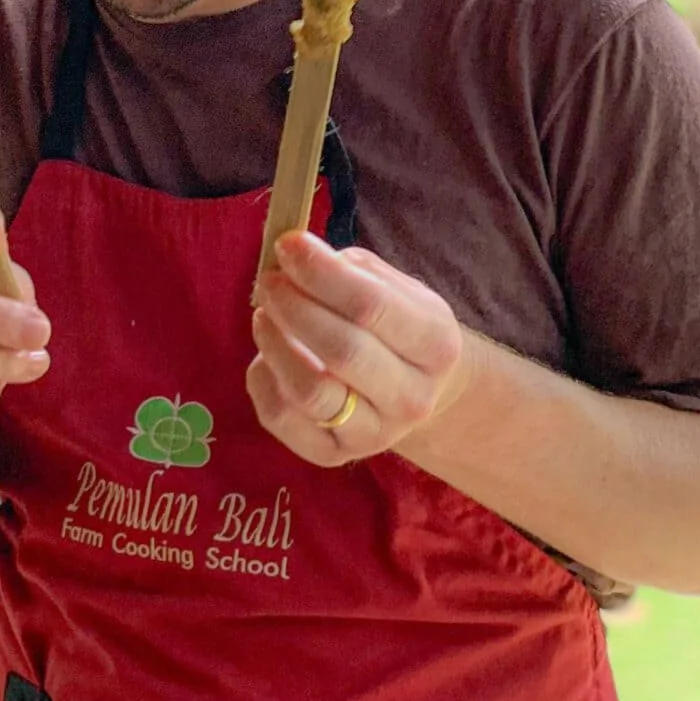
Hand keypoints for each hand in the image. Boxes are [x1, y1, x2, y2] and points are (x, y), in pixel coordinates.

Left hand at [249, 230, 464, 467]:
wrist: (417, 392)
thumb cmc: (397, 328)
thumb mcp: (398, 290)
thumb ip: (354, 271)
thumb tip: (297, 256)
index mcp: (436, 345)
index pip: (370, 306)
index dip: (321, 272)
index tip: (288, 245)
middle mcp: (411, 397)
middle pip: (341, 350)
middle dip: (294, 307)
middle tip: (270, 281)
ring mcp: (373, 435)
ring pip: (310, 391)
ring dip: (275, 344)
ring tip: (263, 315)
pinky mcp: (332, 455)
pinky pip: (282, 419)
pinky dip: (263, 380)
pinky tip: (266, 355)